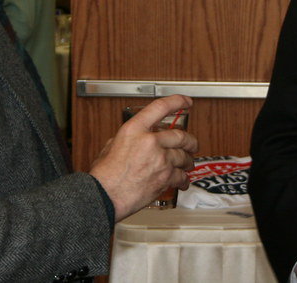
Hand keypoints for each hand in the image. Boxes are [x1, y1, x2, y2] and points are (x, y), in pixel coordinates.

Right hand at [89, 95, 198, 220]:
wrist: (104, 196)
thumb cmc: (104, 175)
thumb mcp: (111, 146)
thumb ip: (128, 139)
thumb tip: (137, 140)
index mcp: (135, 129)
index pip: (160, 107)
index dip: (177, 101)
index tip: (186, 101)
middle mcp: (150, 141)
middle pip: (181, 136)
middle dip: (190, 141)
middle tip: (192, 144)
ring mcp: (159, 160)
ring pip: (184, 157)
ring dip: (188, 161)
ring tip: (188, 164)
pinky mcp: (164, 178)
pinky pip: (181, 176)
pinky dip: (184, 179)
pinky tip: (182, 181)